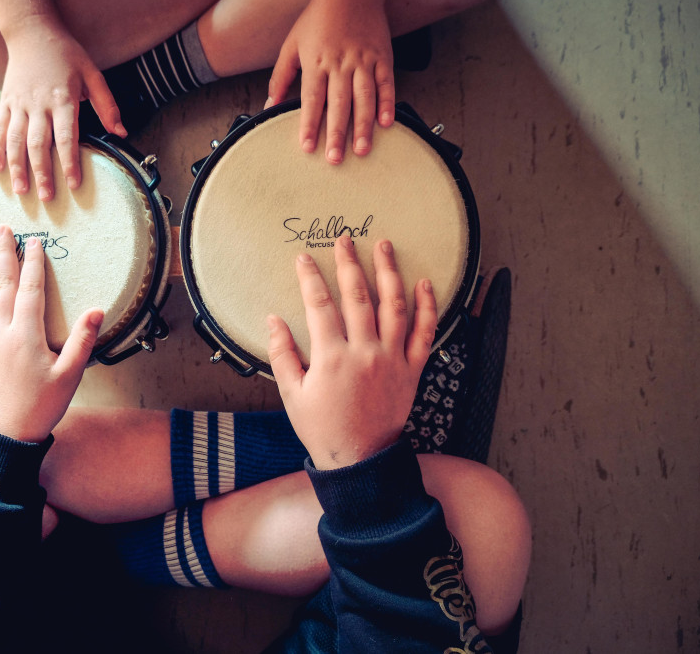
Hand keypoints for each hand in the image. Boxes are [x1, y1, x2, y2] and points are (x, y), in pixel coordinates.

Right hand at [0, 17, 124, 201]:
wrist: (31, 31)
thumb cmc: (66, 54)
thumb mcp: (93, 74)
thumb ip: (107, 105)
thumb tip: (121, 132)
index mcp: (62, 98)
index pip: (66, 136)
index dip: (70, 161)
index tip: (74, 183)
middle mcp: (38, 103)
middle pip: (39, 143)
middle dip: (42, 172)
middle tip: (47, 197)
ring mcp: (18, 103)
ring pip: (16, 140)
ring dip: (18, 167)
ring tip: (22, 190)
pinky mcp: (5, 102)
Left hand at [0, 224, 103, 441]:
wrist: (7, 434)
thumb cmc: (42, 406)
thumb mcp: (70, 375)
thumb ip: (82, 340)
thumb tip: (97, 311)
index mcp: (27, 335)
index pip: (30, 289)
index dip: (33, 263)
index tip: (33, 241)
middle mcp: (1, 333)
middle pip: (2, 285)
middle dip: (3, 254)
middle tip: (2, 229)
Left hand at [265, 0, 394, 163]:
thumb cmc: (317, 19)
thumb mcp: (291, 45)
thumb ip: (280, 77)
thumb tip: (269, 106)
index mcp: (316, 62)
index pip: (311, 99)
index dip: (309, 124)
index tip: (307, 147)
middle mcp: (340, 64)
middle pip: (338, 104)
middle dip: (336, 133)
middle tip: (334, 159)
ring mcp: (364, 61)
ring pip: (364, 98)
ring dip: (363, 126)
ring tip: (362, 150)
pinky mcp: (382, 57)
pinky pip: (386, 84)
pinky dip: (387, 103)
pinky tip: (386, 123)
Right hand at [267, 236, 436, 469]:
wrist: (360, 459)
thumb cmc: (322, 428)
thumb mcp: (292, 394)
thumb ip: (281, 354)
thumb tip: (273, 320)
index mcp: (332, 357)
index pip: (319, 305)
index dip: (309, 277)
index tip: (304, 258)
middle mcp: (365, 352)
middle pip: (358, 296)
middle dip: (349, 264)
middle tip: (345, 240)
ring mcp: (392, 359)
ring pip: (394, 306)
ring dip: (389, 272)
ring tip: (384, 246)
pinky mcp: (412, 369)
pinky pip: (425, 333)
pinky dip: (426, 307)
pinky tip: (423, 284)